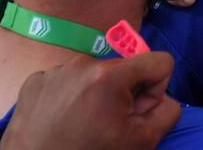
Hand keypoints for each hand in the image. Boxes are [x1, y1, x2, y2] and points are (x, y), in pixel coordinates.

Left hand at [1, 53, 181, 149]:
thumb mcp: (144, 140)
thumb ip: (168, 111)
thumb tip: (162, 96)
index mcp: (111, 75)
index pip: (160, 61)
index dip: (157, 89)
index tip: (137, 112)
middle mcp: (82, 63)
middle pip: (124, 69)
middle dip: (124, 92)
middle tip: (108, 123)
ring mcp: (54, 71)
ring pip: (94, 74)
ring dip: (96, 93)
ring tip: (82, 123)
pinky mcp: (34, 82)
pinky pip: (66, 80)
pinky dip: (69, 96)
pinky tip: (61, 119)